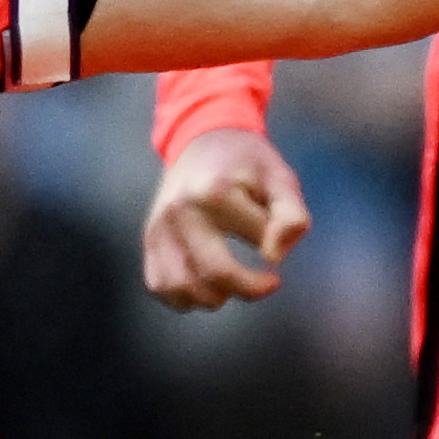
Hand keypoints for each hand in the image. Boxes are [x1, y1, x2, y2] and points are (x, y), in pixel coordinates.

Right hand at [142, 125, 312, 308]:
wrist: (201, 140)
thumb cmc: (247, 163)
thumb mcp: (280, 178)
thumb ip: (290, 214)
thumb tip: (275, 257)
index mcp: (215, 192)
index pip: (259, 243)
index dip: (276, 253)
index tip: (276, 253)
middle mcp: (180, 211)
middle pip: (215, 273)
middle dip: (249, 288)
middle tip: (266, 283)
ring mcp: (159, 226)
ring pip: (182, 287)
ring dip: (214, 297)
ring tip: (231, 283)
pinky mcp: (149, 239)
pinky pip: (160, 285)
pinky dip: (184, 297)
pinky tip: (205, 284)